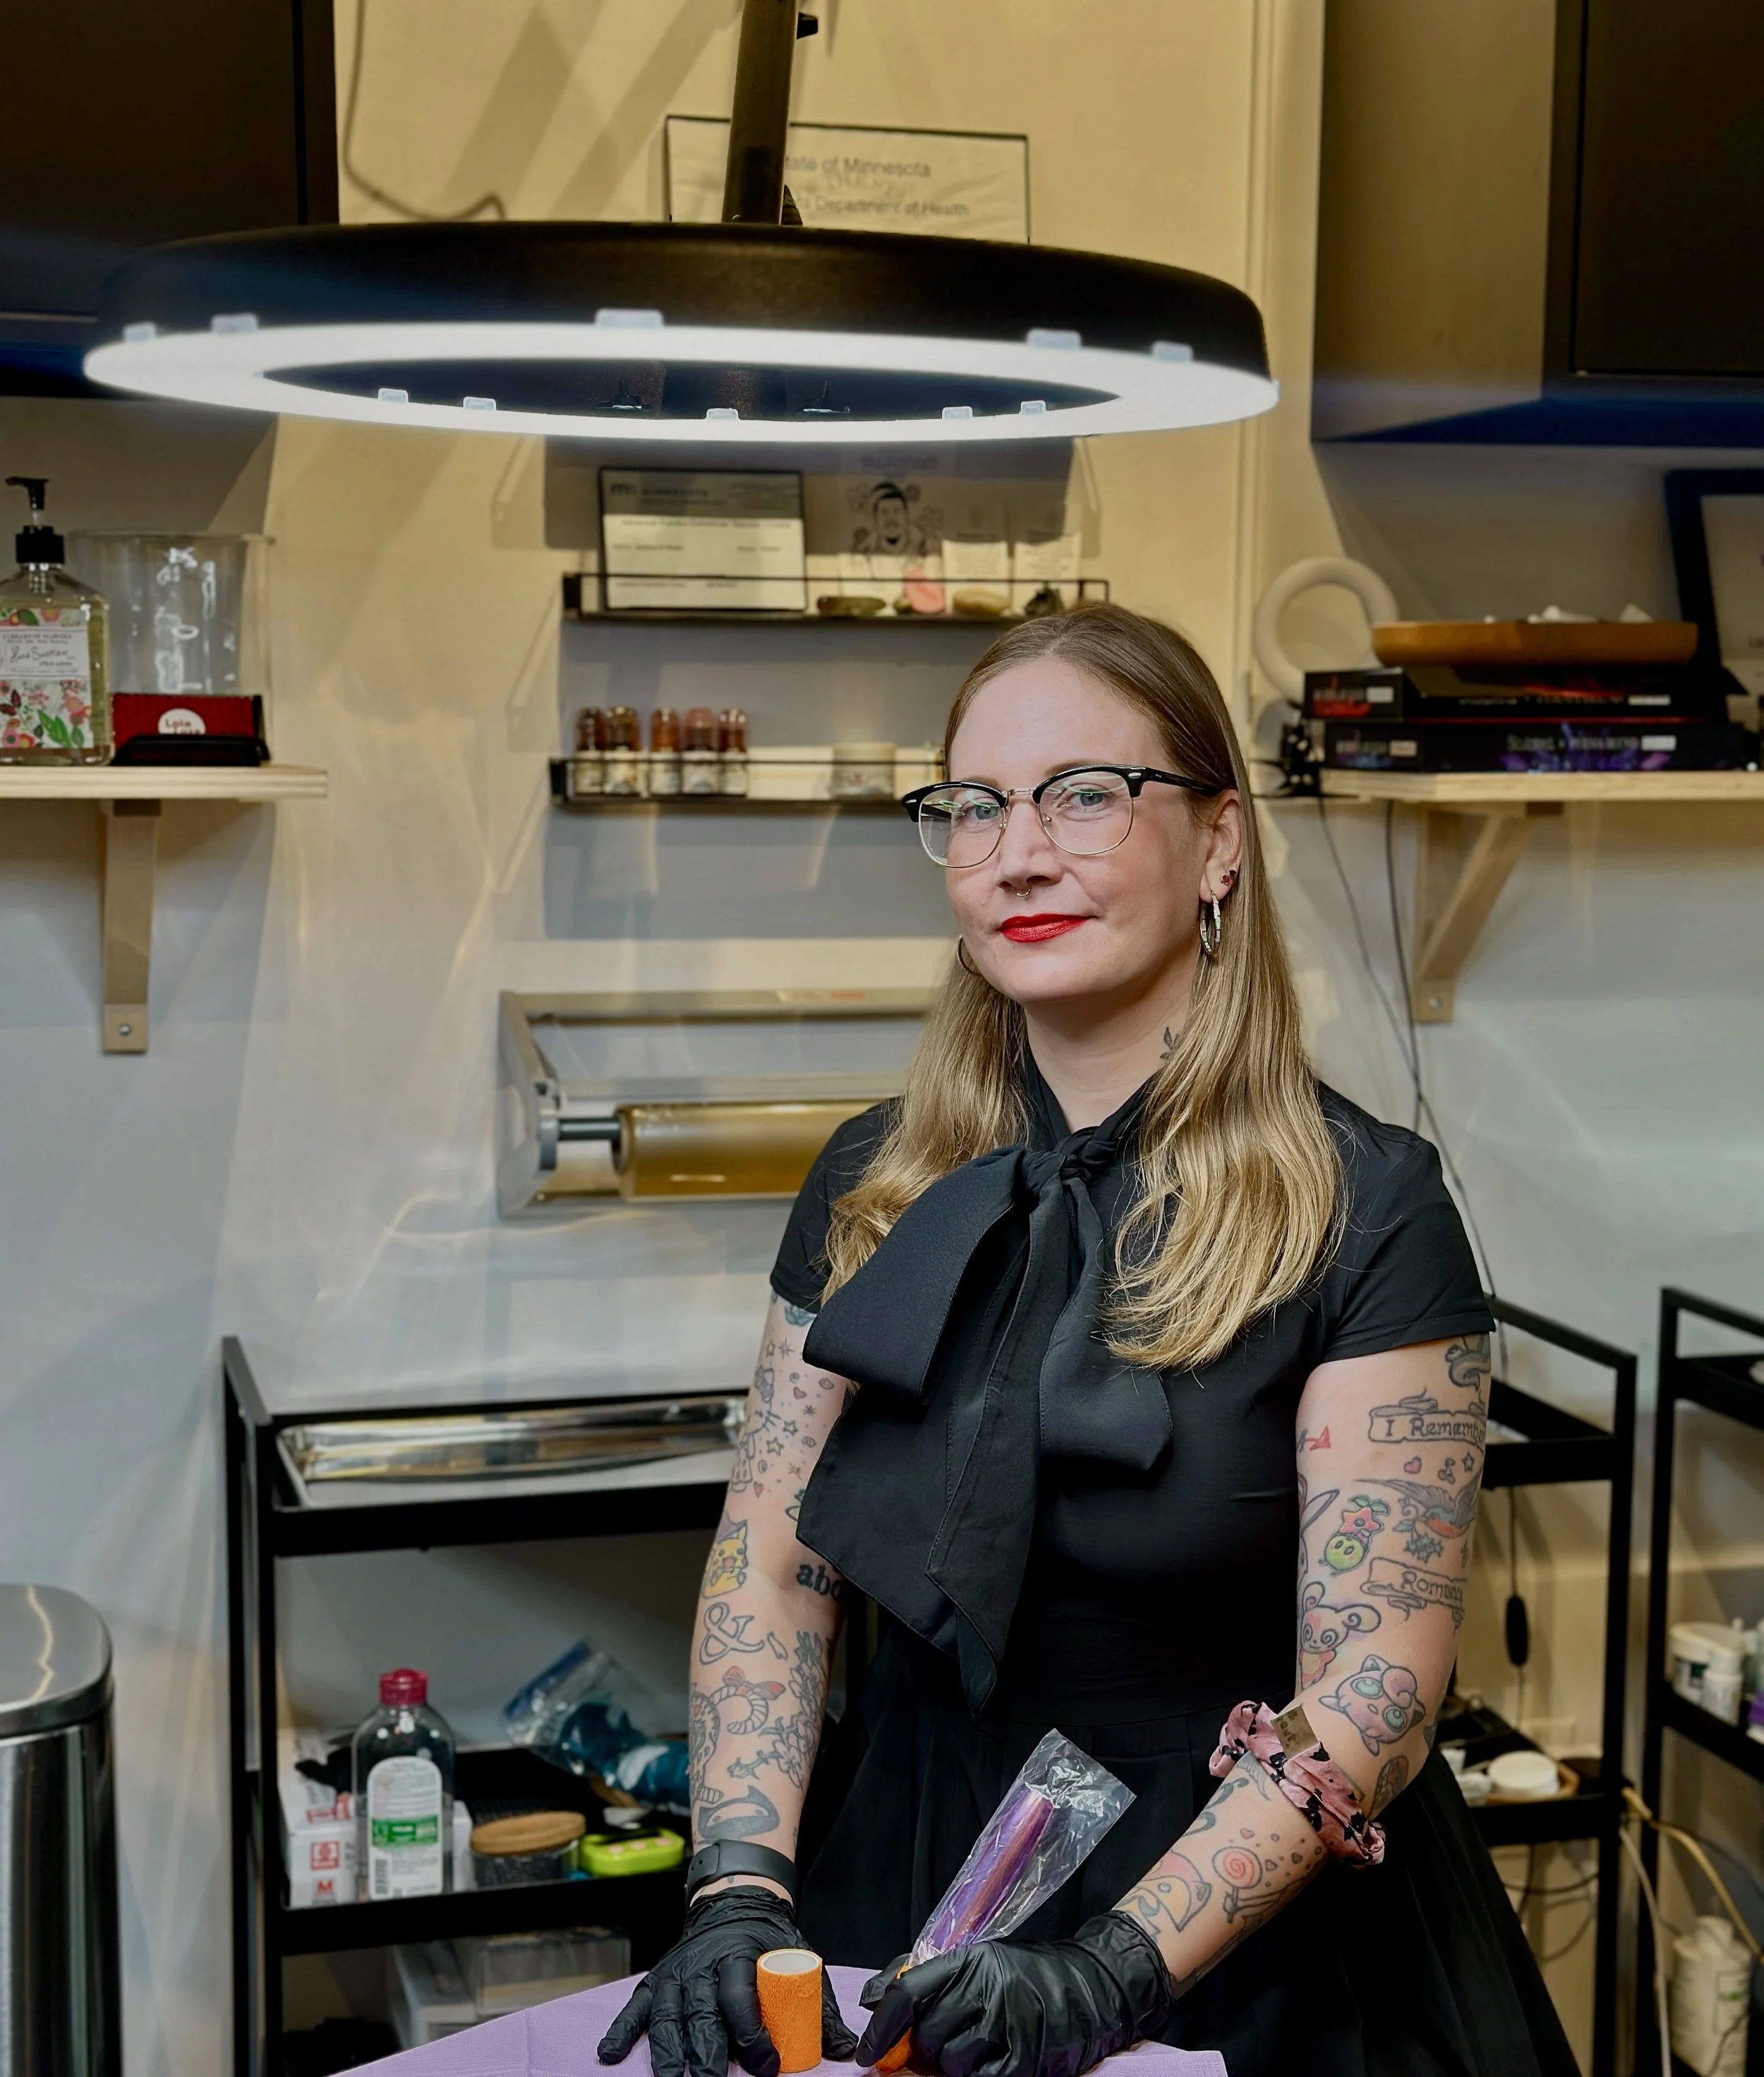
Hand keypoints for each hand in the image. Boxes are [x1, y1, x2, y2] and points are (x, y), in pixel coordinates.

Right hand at [598, 1886, 857, 2076]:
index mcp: (738, 1956)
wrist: (732, 1900)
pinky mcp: (657, 1980)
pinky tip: (610, 2053)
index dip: (752, 2035)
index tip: (767, 2066)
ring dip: (668, 2053)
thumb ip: (818, 2005)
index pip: (739, 1997)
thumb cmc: (766, 1938)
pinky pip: (634, 2006)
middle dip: (707, 2053)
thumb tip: (848, 2049)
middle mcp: (701, 1964)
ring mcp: (675, 1973)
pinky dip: (621, 2029)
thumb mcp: (798, 1957)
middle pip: (701, 2013)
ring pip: (667, 2015)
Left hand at [854, 1913, 1172, 2076]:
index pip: (907, 1993)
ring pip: (950, 2062)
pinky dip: (978, 2076)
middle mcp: (984, 1987)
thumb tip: (873, 2000)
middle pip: (926, 2036)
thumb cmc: (1028, 1977)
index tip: (868, 2055)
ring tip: (978, 2048)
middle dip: (927, 2049)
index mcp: (968, 1960)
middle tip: (948, 2041)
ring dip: (955, 2065)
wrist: (1091, 1986)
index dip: (882, 2028)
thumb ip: (927, 1979)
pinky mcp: (1025, 2056)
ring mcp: (1006, 2022)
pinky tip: (991, 2064)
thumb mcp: (979, 1963)